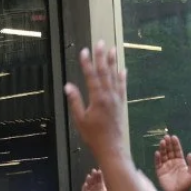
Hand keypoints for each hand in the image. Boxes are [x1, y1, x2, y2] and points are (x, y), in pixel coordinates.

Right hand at [65, 42, 127, 160]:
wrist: (112, 147)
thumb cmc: (93, 135)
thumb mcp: (80, 120)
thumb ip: (75, 101)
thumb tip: (68, 86)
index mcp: (97, 98)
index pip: (91, 76)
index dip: (86, 63)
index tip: (84, 51)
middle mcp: (109, 95)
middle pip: (104, 72)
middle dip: (101, 57)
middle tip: (100, 42)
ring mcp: (117, 99)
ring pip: (114, 76)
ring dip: (112, 62)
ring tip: (112, 49)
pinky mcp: (121, 103)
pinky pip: (122, 86)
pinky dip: (122, 77)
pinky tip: (122, 69)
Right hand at [82, 169, 109, 190]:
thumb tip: (116, 184)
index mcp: (100, 185)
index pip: (100, 178)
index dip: (100, 174)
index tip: (100, 170)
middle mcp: (94, 186)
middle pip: (94, 179)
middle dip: (94, 174)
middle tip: (94, 171)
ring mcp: (90, 190)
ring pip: (88, 182)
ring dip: (88, 179)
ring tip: (89, 176)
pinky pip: (84, 190)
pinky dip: (84, 187)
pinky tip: (86, 184)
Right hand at [153, 134, 190, 190]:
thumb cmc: (186, 185)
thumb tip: (190, 153)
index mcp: (180, 162)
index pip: (177, 151)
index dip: (176, 144)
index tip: (174, 137)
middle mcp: (172, 162)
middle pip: (170, 151)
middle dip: (168, 144)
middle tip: (166, 136)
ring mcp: (166, 166)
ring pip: (164, 155)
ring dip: (163, 148)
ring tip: (162, 142)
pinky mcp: (160, 171)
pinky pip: (158, 163)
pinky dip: (157, 158)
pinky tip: (157, 153)